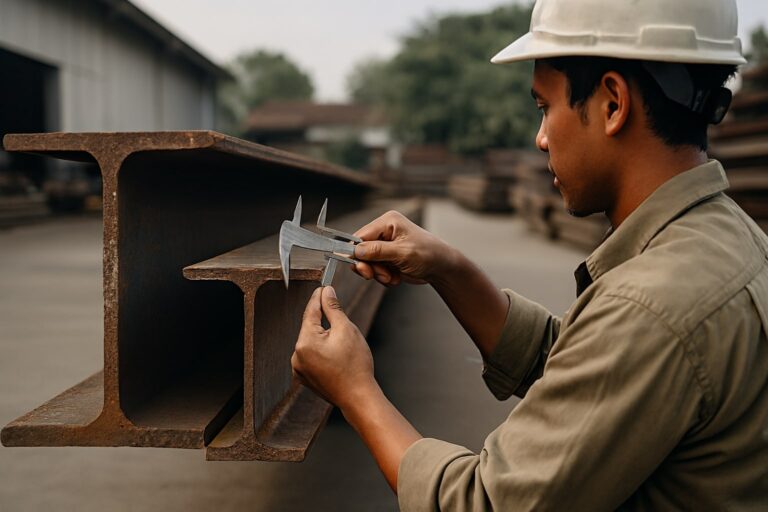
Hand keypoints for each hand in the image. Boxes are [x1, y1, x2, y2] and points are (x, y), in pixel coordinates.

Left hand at [291, 286, 375, 408]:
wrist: (358, 397)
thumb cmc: (355, 366)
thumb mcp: (347, 329)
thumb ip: (333, 308)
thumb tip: (327, 292)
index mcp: (305, 342)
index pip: (310, 312)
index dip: (319, 298)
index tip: (324, 287)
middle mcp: (297, 356)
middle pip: (310, 328)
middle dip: (324, 321)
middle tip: (339, 316)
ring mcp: (299, 369)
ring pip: (311, 342)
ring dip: (323, 337)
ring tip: (342, 344)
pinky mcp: (304, 377)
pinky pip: (311, 356)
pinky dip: (321, 351)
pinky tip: (336, 356)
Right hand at [353, 210, 455, 286]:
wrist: (442, 268)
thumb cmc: (428, 254)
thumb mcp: (402, 253)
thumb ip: (377, 251)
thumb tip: (355, 251)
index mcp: (388, 222)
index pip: (361, 236)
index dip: (357, 252)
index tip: (361, 267)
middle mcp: (385, 231)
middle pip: (361, 250)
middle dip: (370, 266)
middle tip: (379, 275)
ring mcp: (385, 246)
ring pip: (367, 263)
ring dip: (378, 274)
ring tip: (392, 277)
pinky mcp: (387, 258)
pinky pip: (375, 270)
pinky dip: (383, 277)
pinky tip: (396, 277)